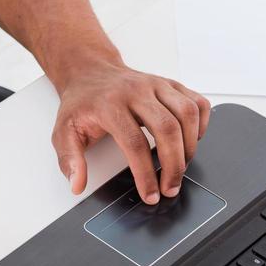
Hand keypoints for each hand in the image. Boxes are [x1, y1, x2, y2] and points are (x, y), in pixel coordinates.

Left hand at [50, 59, 211, 203]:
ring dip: (190, 146)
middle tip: (171, 187)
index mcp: (110, 104)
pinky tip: (191, 140)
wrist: (90, 72)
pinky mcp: (170, 84)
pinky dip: (201, 124)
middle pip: (167, 128)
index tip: (150, 194)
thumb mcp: (64, 130)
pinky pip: (196, 102)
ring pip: (187, 113)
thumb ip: (69, 159)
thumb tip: (77, 184)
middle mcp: (136, 91)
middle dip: (174, 165)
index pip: (134, 143)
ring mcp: (156, 85)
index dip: (145, 174)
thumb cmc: (82, 103)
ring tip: (181, 166)